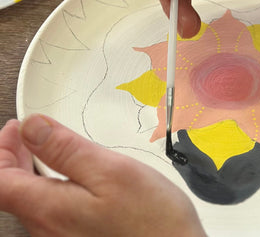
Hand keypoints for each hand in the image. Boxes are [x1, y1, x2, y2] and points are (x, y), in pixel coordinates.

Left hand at [0, 115, 205, 236]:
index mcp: (51, 210)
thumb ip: (67, 150)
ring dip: (30, 172)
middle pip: (12, 193)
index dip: (3, 149)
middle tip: (23, 134)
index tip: (15, 127)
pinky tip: (67, 179)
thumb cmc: (151, 222)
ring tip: (43, 150)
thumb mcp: (111, 172)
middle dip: (13, 159)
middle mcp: (48, 232)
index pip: (2, 180)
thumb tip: (32, 128)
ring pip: (31, 203)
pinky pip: (51, 214)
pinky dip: (49, 187)